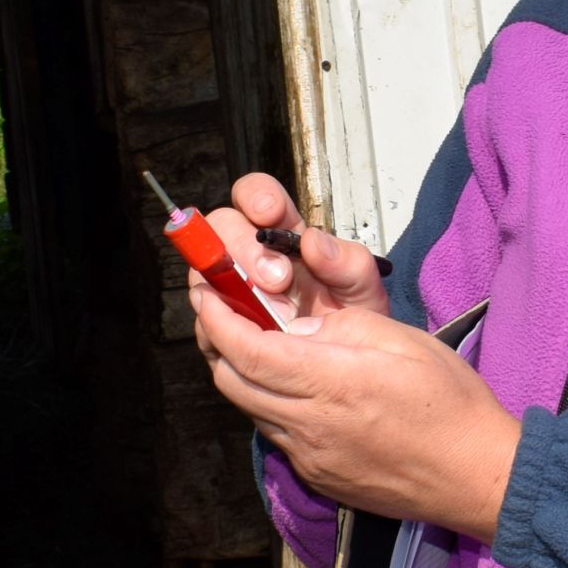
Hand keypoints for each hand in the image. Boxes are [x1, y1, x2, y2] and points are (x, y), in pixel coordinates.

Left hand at [191, 289, 520, 543]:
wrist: (478, 475)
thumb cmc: (454, 407)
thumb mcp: (405, 341)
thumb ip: (343, 327)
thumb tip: (298, 328)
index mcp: (334, 384)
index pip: (248, 351)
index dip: (217, 319)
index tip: (208, 293)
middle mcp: (313, 426)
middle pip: (232, 383)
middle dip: (218, 343)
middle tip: (225, 313)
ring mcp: (312, 457)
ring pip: (251, 410)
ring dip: (245, 375)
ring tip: (264, 346)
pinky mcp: (320, 476)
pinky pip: (278, 434)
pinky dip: (272, 404)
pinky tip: (299, 388)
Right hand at [202, 171, 389, 329]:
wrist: (347, 371)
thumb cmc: (352, 322)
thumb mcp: (363, 290)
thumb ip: (348, 263)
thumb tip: (314, 241)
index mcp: (282, 236)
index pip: (254, 197)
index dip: (254, 197)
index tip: (269, 214)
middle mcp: (249, 257)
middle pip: (220, 228)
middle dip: (245, 249)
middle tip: (278, 279)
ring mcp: (229, 292)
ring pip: (206, 273)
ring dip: (236, 292)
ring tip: (277, 315)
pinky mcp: (218, 329)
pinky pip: (205, 321)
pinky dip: (226, 327)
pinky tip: (257, 335)